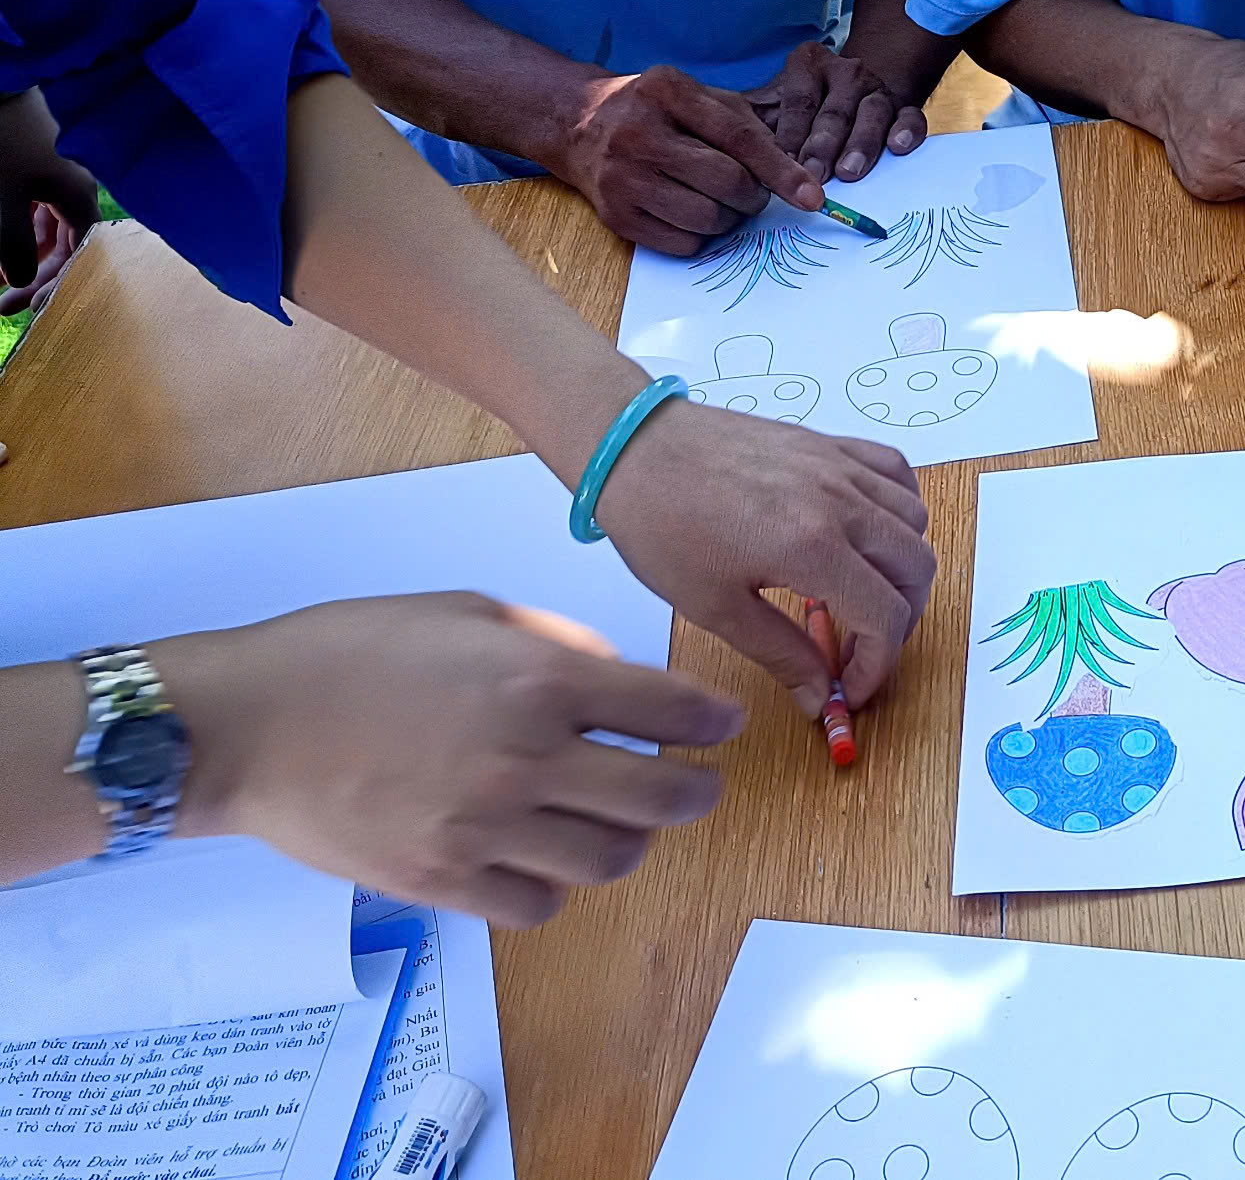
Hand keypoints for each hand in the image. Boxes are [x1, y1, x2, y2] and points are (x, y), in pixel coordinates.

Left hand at [0, 90, 99, 313]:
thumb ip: (12, 246)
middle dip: (34, 274)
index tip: (30, 305)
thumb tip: (21, 280)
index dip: (59, 282)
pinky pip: (32, 206)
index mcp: (77, 194)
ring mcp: (53, 171)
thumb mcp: (2, 201)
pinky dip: (17, 229)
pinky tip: (0, 244)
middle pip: (62, 241)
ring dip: (23, 254)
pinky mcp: (33, 160)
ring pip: (44, 225)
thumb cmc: (1, 142)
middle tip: (3, 303)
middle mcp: (73, 184)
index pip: (79, 251)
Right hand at [159, 594, 743, 927]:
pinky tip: (540, 857)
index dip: (711, 722)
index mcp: (539, 680)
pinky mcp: (442, 883)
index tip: (723, 727)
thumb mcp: (469, 613)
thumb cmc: (352, 649)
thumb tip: (616, 679)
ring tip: (614, 822)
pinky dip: (554, 886)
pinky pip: (538, 906)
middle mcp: (526, 758)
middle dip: (696, 792)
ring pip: (609, 861)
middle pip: (661, 798)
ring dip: (626, 841)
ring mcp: (486, 829)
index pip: (669, 710)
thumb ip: (555, 645)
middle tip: (697, 785)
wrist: (246, 723)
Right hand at [553, 66, 822, 255]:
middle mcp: (639, 134)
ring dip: (730, 218)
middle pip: (726, 182)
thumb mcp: (697, 96)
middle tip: (752, 193)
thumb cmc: (655, 111)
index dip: (781, 170)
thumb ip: (745, 125)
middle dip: (754, 196)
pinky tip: (693, 213)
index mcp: (667, 92)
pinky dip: (703, 236)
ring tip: (720, 200)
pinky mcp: (616, 217)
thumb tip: (794, 173)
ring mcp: (622, 178)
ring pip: (707, 219)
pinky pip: (683, 244)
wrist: (578, 126)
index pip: (738, 137)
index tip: (812, 197)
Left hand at [594, 399, 934, 715]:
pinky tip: (868, 531)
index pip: (886, 616)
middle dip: (899, 620)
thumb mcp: (714, 607)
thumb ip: (781, 653)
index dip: (879, 664)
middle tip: (860, 645)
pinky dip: (900, 508)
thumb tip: (821, 697)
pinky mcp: (830, 444)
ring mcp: (840, 467)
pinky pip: (896, 472)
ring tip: (862, 590)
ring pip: (915, 522)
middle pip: (916, 570)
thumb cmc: (662, 526)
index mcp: (811, 546)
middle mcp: (840, 502)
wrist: (635, 449)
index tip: (852, 686)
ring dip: (902, 567)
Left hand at [745, 40, 930, 182]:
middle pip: (834, 111)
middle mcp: (846, 73)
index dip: (792, 132)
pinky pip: (911, 116)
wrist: (859, 79)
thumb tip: (723, 148)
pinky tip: (898, 148)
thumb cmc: (808, 99)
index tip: (783, 161)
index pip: (799, 100)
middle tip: (814, 173)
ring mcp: (878, 89)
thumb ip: (758, 118)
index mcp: (809, 66)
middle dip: (823, 145)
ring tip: (849, 172)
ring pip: (872, 114)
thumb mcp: (778, 97)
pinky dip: (907, 131)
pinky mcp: (906, 105)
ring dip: (861, 144)